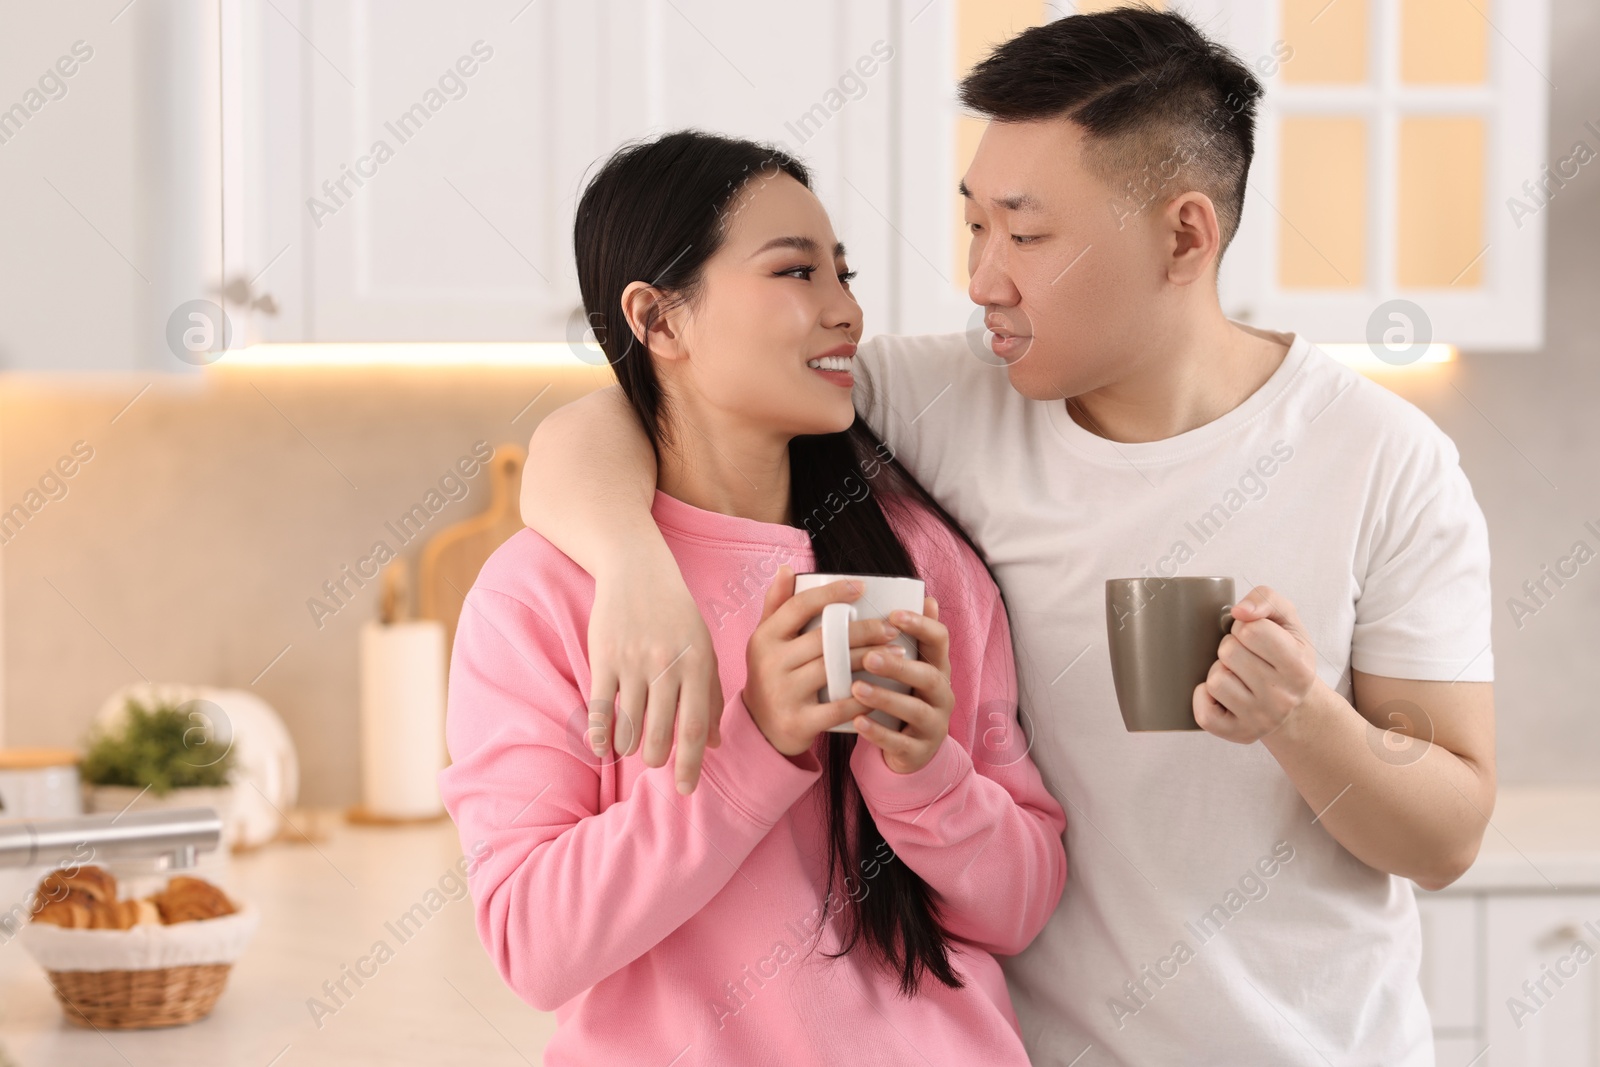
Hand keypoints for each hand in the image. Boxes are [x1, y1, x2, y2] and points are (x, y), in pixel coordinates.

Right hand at [586, 546, 724, 794]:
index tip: (686, 790)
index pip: (695, 728)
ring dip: (629, 747)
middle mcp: (666, 665)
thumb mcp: (703, 648)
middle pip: (660, 731)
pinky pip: (600, 705)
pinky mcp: (604, 656)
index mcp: (696, 665)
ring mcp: (633, 661)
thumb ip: (709, 695)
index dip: (690, 765)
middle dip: (657, 758)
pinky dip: (600, 732)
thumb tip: (713, 745)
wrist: (637, 570)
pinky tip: (601, 747)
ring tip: (632, 752)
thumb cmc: (677, 614)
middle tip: (656, 765)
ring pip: (629, 723)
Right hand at [743, 566, 895, 756]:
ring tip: (898, 653)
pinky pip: (838, 708)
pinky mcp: (797, 722)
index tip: (862, 586)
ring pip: (834, 670)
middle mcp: (771, 664)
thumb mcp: (765, 640)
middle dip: (863, 630)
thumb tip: (787, 568)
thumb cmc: (770, 675)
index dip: (830, 594)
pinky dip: (864, 698)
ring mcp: (783, 694)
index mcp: (764, 638)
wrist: (759, 728)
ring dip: (871, 660)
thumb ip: (776, 605)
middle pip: (824, 638)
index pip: (798, 606)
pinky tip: (885, 689)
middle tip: (891, 627)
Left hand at [850, 596, 953, 774]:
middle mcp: (942, 694)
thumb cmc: (903, 696)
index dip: (921, 626)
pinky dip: (879, 733)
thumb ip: (913, 637)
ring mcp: (934, 724)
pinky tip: (857, 723)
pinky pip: (900, 742)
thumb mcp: (910, 667)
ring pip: (916, 710)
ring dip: (885, 698)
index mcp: (938, 668)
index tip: (893, 614)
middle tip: (868, 656)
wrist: (910, 749)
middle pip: (929, 676)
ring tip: (856, 688)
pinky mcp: (919, 751)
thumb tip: (926, 596)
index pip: (940, 641)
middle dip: (899, 666)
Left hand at [1194, 585, 1319, 743]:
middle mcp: (1282, 697)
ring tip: (1238, 676)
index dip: (1244, 627)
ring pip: (1215, 680)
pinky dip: (1205, 699)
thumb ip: (1267, 599)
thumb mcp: (1288, 621)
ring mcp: (1260, 719)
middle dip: (1231, 647)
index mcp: (1298, 666)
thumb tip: (1239, 611)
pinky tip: (1222, 696)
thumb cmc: (1287, 656)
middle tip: (1246, 657)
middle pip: (1229, 652)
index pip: (1251, 630)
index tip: (1255, 637)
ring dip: (1220, 671)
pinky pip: (1204, 713)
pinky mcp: (1239, 735)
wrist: (1297, 707)